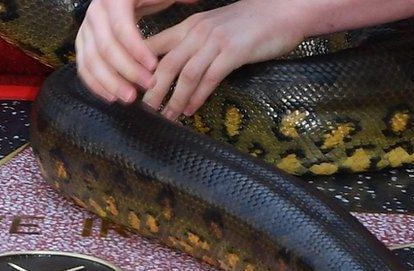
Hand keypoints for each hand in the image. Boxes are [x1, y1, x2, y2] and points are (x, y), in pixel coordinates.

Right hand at [76, 0, 199, 102]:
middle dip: (127, 71)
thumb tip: (194, 0)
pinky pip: (84, 67)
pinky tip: (111, 97)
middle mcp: (95, 13)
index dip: (137, 50)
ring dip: (110, 83)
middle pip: (105, 48)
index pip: (121, 28)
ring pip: (91, 61)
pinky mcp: (81, 43)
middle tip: (148, 87)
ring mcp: (85, 29)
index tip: (154, 67)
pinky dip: (96, 84)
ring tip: (130, 98)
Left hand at [142, 0, 306, 119]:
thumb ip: (193, 45)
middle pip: (165, 64)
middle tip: (143, 111)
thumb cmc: (249, 24)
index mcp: (189, 26)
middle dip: (151, 91)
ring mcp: (215, 41)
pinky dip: (197, 97)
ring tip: (166, 117)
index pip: (154, 46)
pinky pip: (209, 78)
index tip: (132, 90)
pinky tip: (190, 110)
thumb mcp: (213, 29)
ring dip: (174, 99)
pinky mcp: (233, 52)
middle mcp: (197, 32)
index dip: (140, 69)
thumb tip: (175, 69)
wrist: (282, 10)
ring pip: (185, 74)